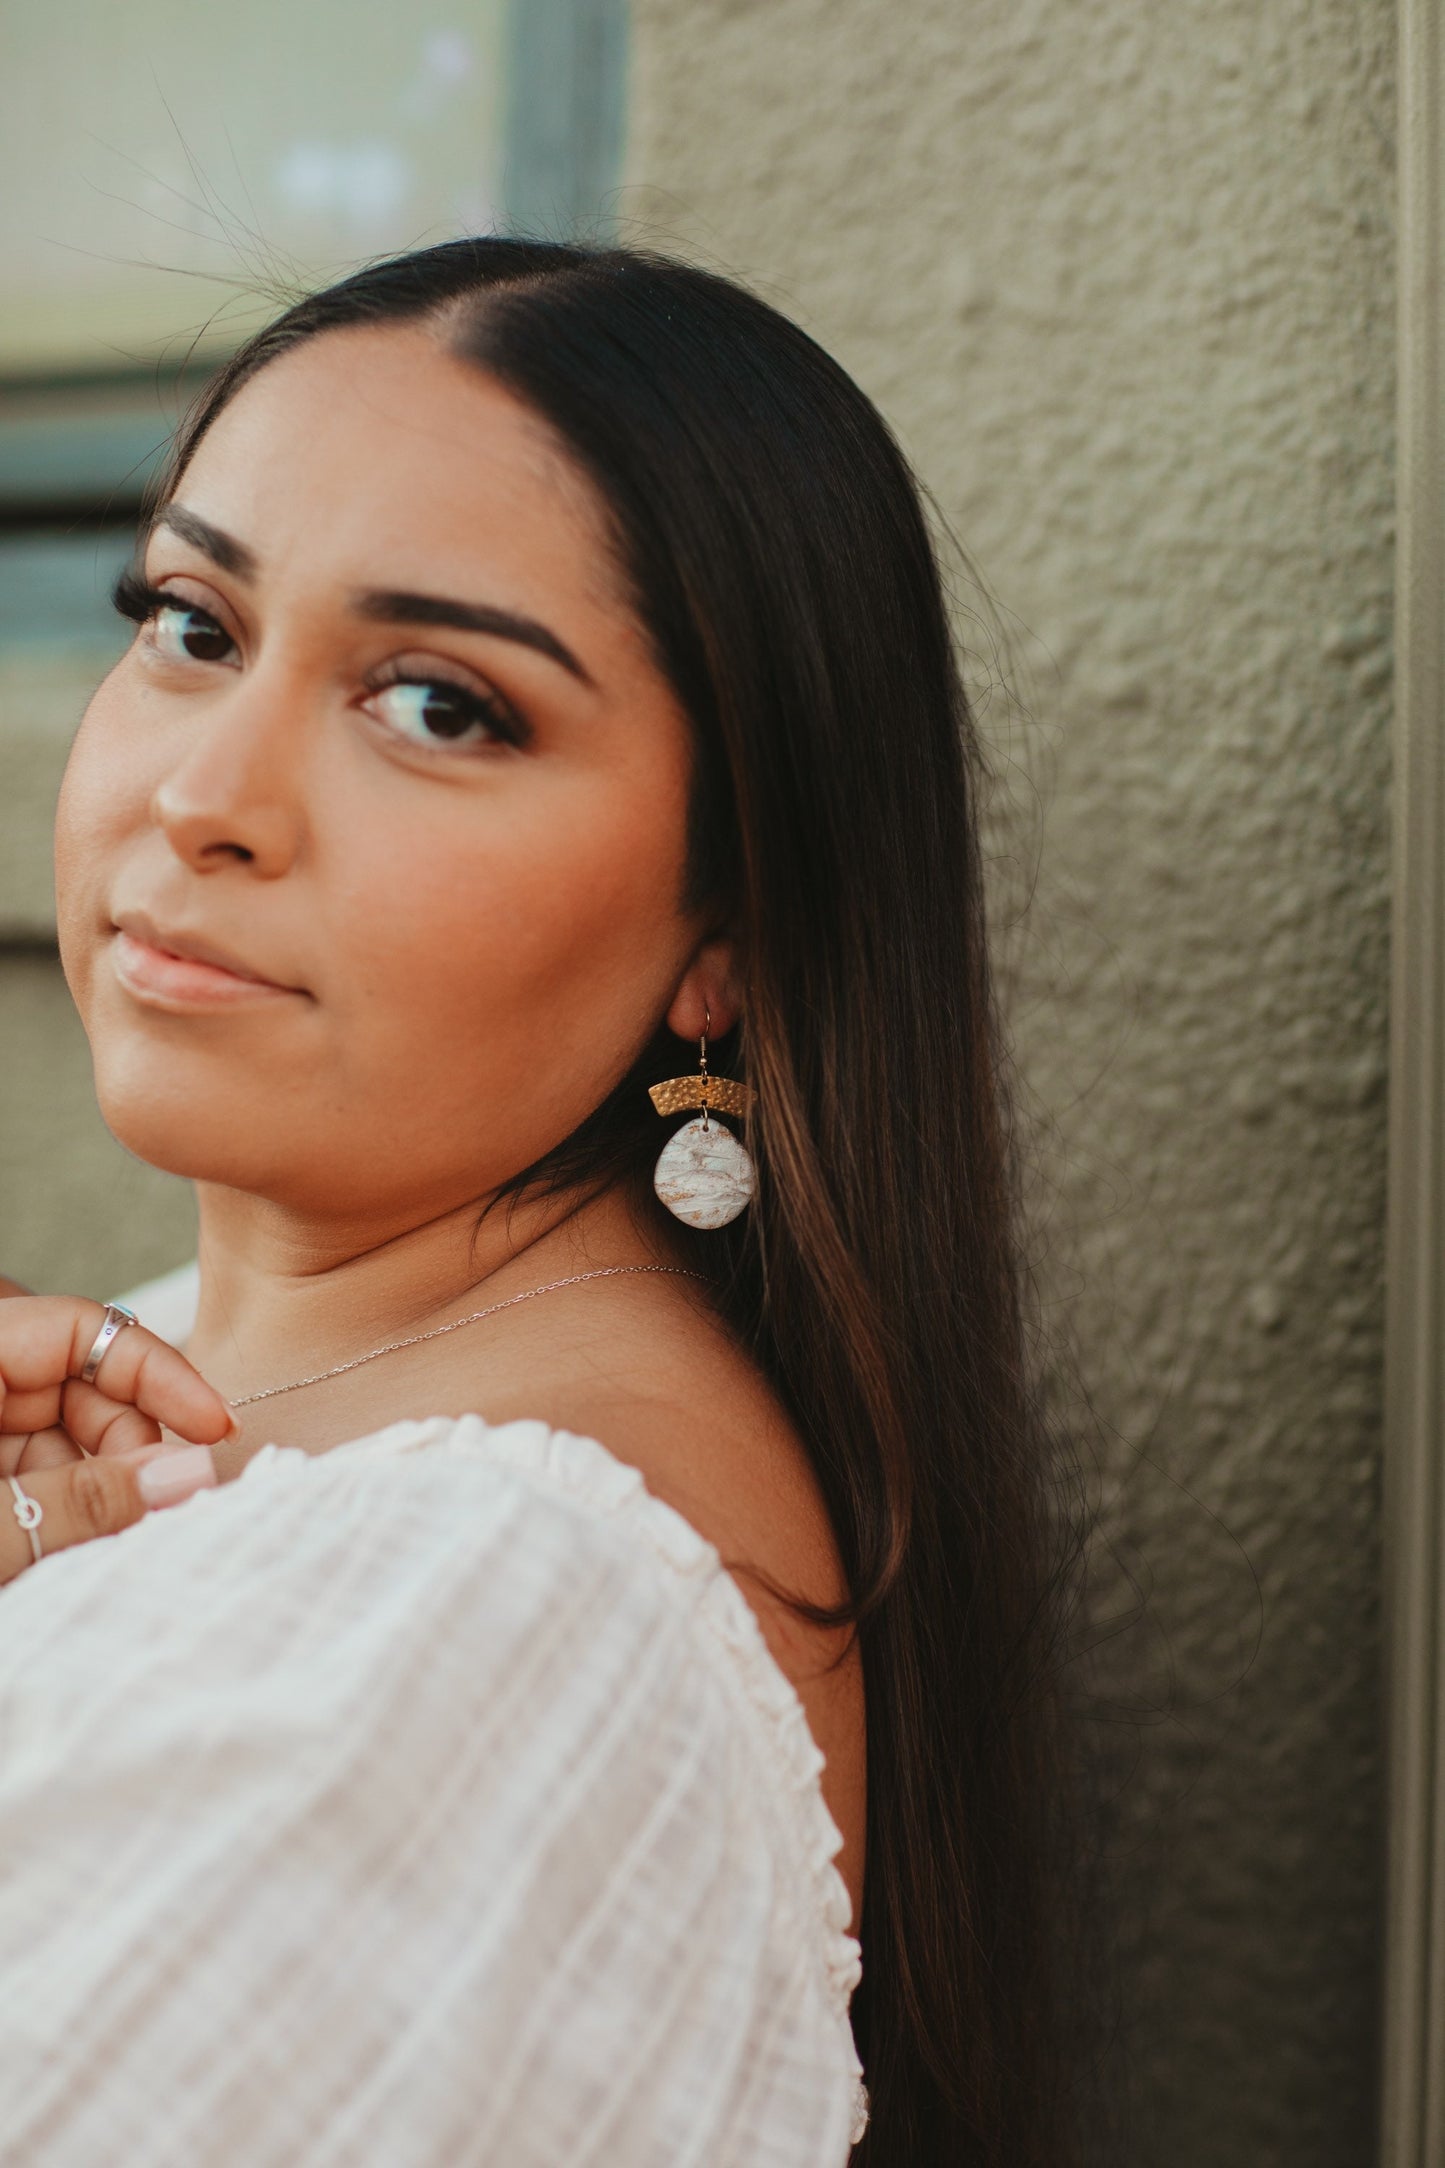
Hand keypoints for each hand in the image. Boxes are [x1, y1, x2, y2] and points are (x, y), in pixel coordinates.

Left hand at [0, 1293, 234, 1584]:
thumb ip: (79, 1501)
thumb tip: (192, 1476)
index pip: (86, 1330)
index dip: (161, 1375)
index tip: (216, 1429)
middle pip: (81, 1387)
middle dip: (133, 1448)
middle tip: (166, 1509)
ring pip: (61, 1441)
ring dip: (102, 1491)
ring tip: (118, 1548)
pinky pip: (32, 1478)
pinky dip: (63, 1515)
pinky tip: (74, 1554)